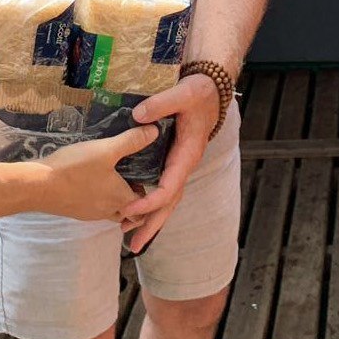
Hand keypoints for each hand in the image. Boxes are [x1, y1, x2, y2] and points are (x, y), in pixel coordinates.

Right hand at [37, 125, 157, 221]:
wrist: (37, 186)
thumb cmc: (75, 168)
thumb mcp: (106, 149)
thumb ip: (132, 141)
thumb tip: (156, 131)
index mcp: (121, 199)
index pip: (146, 205)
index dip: (151, 193)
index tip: (151, 176)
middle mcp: (108, 211)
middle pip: (129, 211)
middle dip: (135, 199)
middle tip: (135, 177)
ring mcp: (90, 214)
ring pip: (112, 211)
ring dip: (117, 200)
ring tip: (116, 177)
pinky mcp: (75, 211)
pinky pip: (95, 208)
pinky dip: (100, 199)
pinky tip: (93, 181)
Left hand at [123, 73, 222, 251]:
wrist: (209, 92)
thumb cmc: (197, 94)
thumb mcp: (183, 93)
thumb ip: (162, 103)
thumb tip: (138, 116)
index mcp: (187, 155)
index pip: (169, 187)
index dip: (149, 201)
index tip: (128, 209)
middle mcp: (184, 166)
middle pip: (169, 204)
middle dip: (151, 225)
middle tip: (133, 246)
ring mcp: (179, 166)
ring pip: (166, 201)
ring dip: (150, 220)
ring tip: (130, 239)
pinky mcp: (172, 163)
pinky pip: (162, 189)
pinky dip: (150, 204)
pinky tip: (133, 213)